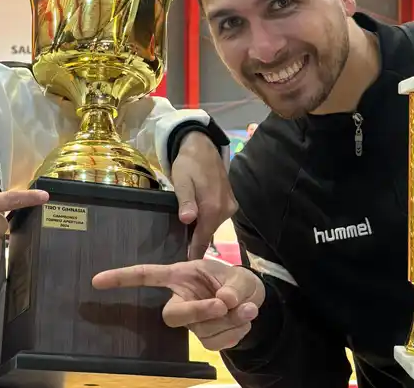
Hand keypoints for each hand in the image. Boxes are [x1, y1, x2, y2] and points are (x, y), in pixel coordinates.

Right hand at [93, 259, 263, 350]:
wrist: (253, 299)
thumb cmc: (235, 280)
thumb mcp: (238, 275)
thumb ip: (234, 285)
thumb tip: (225, 301)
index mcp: (180, 276)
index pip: (146, 276)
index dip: (122, 278)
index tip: (97, 281)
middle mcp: (180, 299)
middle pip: (172, 315)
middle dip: (198, 312)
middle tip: (223, 304)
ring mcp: (191, 323)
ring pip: (203, 330)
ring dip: (231, 321)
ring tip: (247, 307)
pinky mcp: (204, 339)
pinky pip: (217, 343)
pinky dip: (237, 332)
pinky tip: (242, 320)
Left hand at [171, 131, 237, 258]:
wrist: (202, 146)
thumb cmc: (188, 164)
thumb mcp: (181, 181)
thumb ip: (185, 201)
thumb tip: (188, 220)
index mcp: (213, 207)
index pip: (203, 238)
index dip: (195, 252)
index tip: (188, 267)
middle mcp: (226, 210)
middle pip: (209, 233)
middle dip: (198, 244)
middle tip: (183, 255)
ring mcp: (230, 206)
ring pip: (214, 226)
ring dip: (203, 233)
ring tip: (188, 242)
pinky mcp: (231, 202)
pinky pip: (218, 218)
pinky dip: (208, 222)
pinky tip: (197, 225)